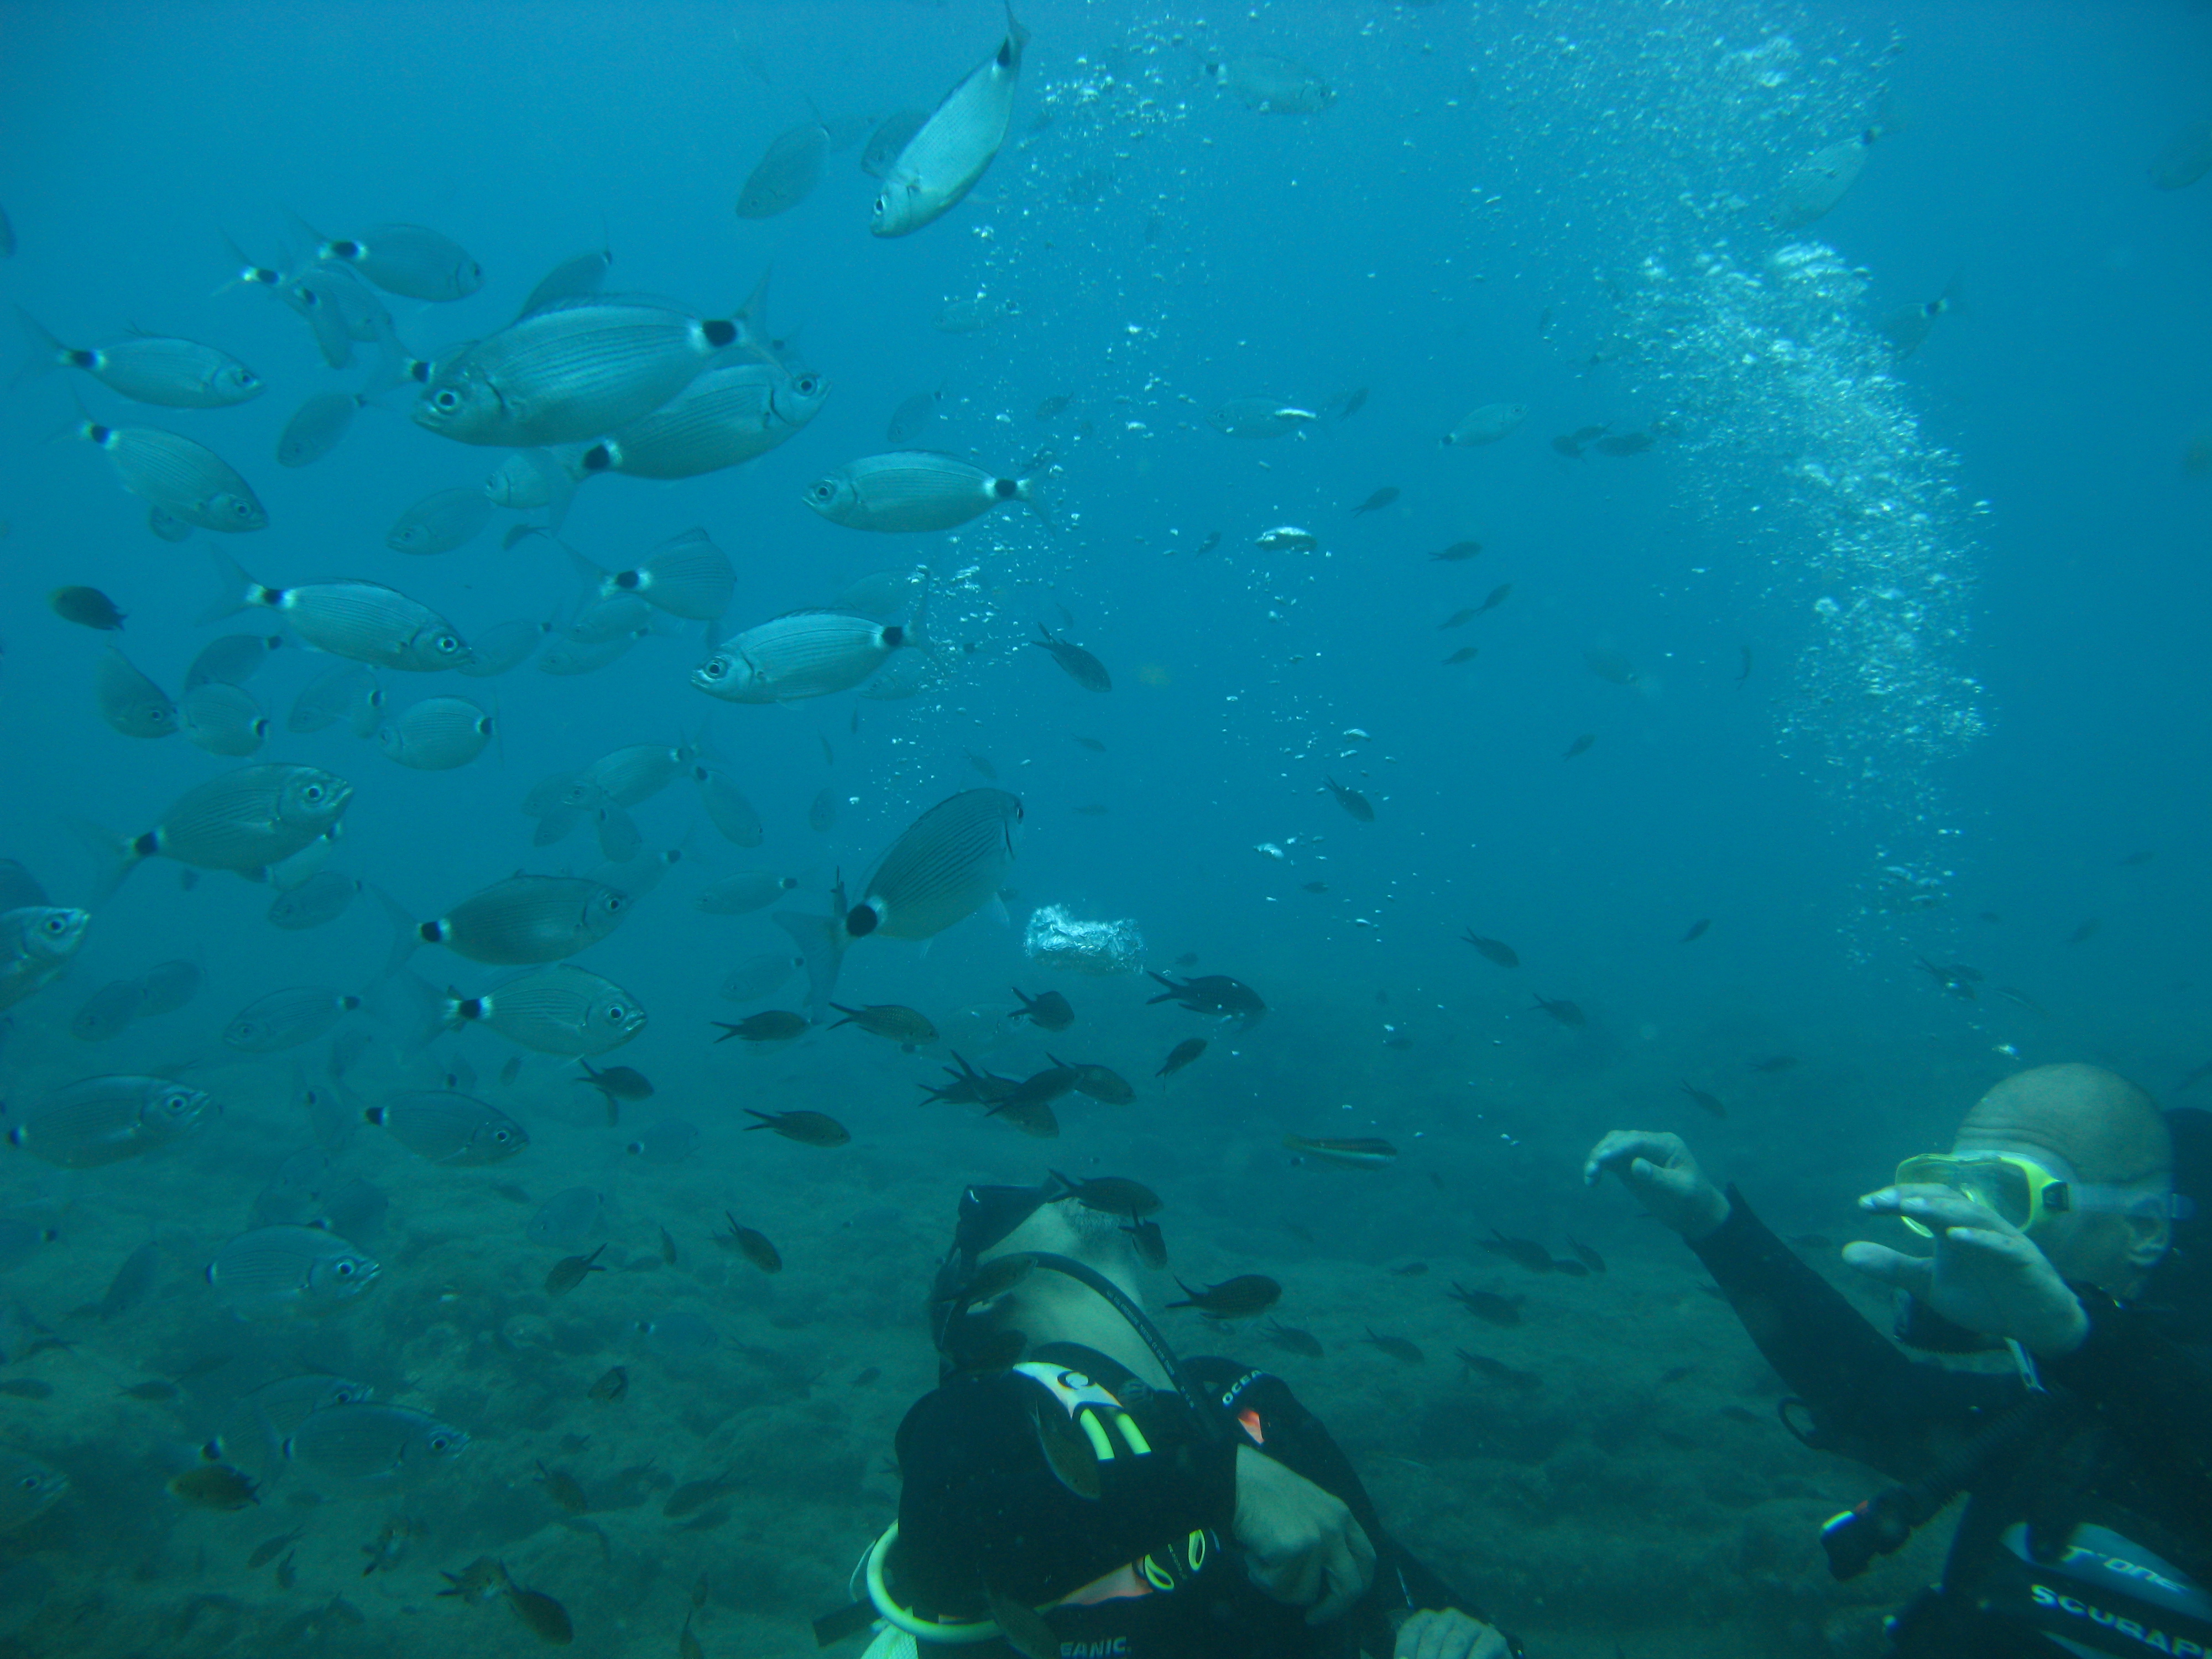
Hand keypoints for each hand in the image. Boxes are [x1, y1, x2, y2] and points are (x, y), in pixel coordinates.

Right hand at [1232, 1445, 1374, 1624]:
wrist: (1236, 1480)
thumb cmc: (1262, 1492)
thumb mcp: (1306, 1509)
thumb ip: (1320, 1536)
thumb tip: (1319, 1580)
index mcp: (1340, 1515)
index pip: (1366, 1558)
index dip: (1357, 1585)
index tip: (1340, 1601)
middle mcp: (1335, 1527)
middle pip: (1350, 1586)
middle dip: (1331, 1609)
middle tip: (1313, 1618)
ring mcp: (1317, 1539)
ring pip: (1305, 1593)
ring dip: (1278, 1585)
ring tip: (1260, 1559)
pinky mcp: (1295, 1550)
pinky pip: (1278, 1586)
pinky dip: (1262, 1577)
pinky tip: (1253, 1555)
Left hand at [1396, 1608, 1510, 1658]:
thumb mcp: (1434, 1657)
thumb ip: (1418, 1658)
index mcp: (1429, 1621)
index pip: (1411, 1631)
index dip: (1406, 1652)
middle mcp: (1448, 1617)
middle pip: (1431, 1638)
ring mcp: (1472, 1624)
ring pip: (1454, 1643)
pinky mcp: (1493, 1637)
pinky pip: (1480, 1650)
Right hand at [1582, 1130, 1729, 1238]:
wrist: (1695, 1213)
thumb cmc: (1694, 1201)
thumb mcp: (1682, 1191)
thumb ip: (1659, 1178)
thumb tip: (1635, 1165)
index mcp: (1667, 1145)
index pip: (1638, 1141)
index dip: (1618, 1148)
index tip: (1602, 1159)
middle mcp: (1651, 1144)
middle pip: (1621, 1139)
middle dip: (1604, 1152)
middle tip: (1592, 1172)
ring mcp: (1639, 1154)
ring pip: (1612, 1146)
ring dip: (1598, 1157)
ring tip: (1590, 1176)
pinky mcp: (1630, 1165)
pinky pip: (1610, 1159)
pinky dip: (1599, 1166)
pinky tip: (1592, 1180)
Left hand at [1845, 1186, 2088, 1355]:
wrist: (2035, 1324)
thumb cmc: (1984, 1297)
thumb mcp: (1930, 1285)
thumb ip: (1893, 1267)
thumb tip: (1846, 1252)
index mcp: (1953, 1230)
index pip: (1923, 1203)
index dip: (1896, 1199)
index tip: (1865, 1205)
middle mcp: (1977, 1227)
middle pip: (1946, 1200)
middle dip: (1914, 1197)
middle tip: (1882, 1201)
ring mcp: (2003, 1241)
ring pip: (1974, 1215)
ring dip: (1943, 1210)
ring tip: (1912, 1208)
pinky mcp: (2025, 1260)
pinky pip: (2004, 1245)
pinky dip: (1981, 1239)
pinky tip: (1956, 1237)